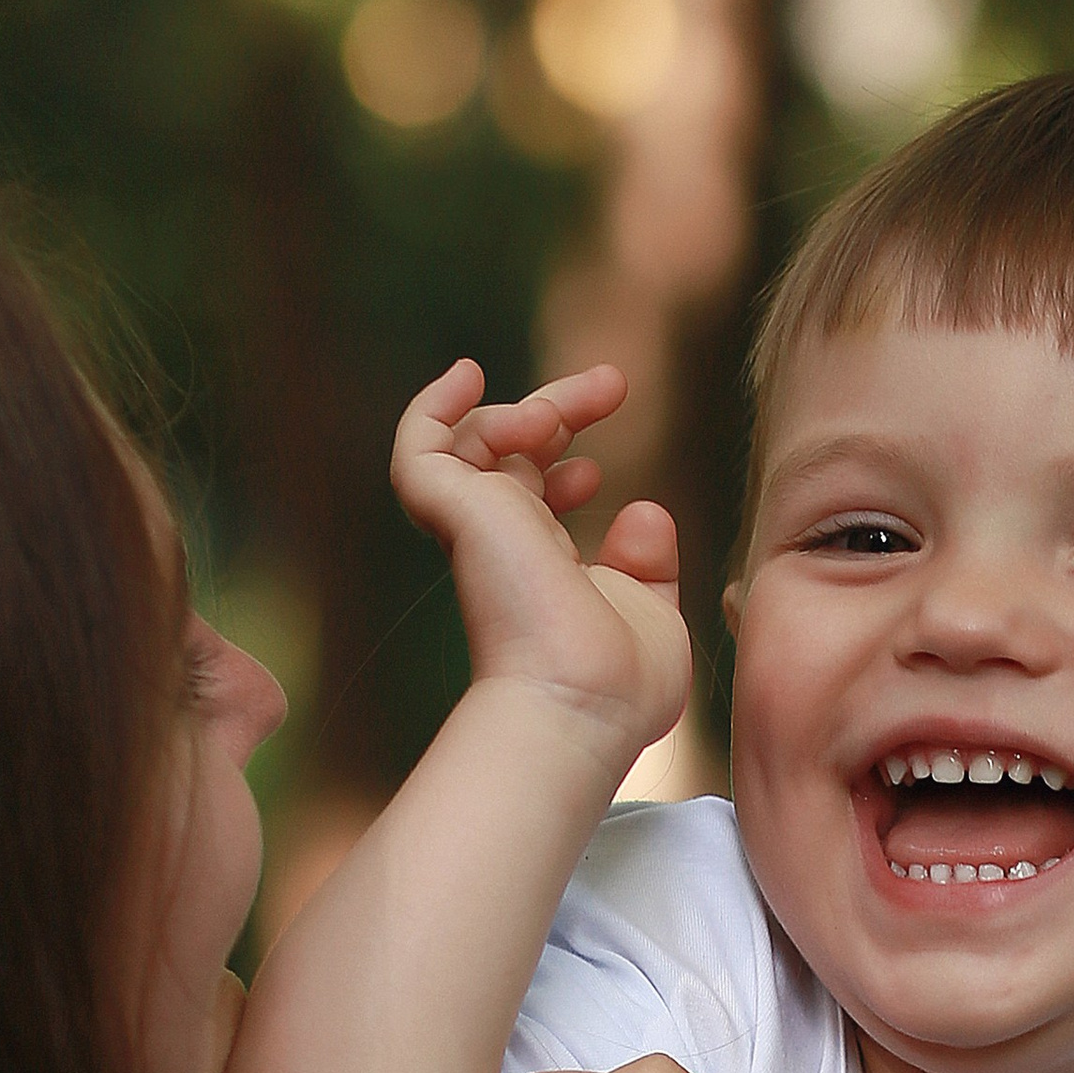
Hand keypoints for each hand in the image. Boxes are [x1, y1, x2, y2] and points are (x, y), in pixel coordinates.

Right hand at [390, 357, 688, 760]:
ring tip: (564, 410)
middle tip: (615, 384)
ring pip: (471, 446)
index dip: (563, 473)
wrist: (581, 699)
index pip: (533, 505)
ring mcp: (475, 530)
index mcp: (542, 575)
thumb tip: (644, 507)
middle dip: (558, 412)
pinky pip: (420, 447)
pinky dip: (434, 406)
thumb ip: (649, 565)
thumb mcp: (653, 615)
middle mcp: (502, 551)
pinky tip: (468, 373)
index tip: (594, 475)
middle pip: (508, 462)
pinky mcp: (454, 511)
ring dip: (523, 410)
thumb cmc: (621, 683)